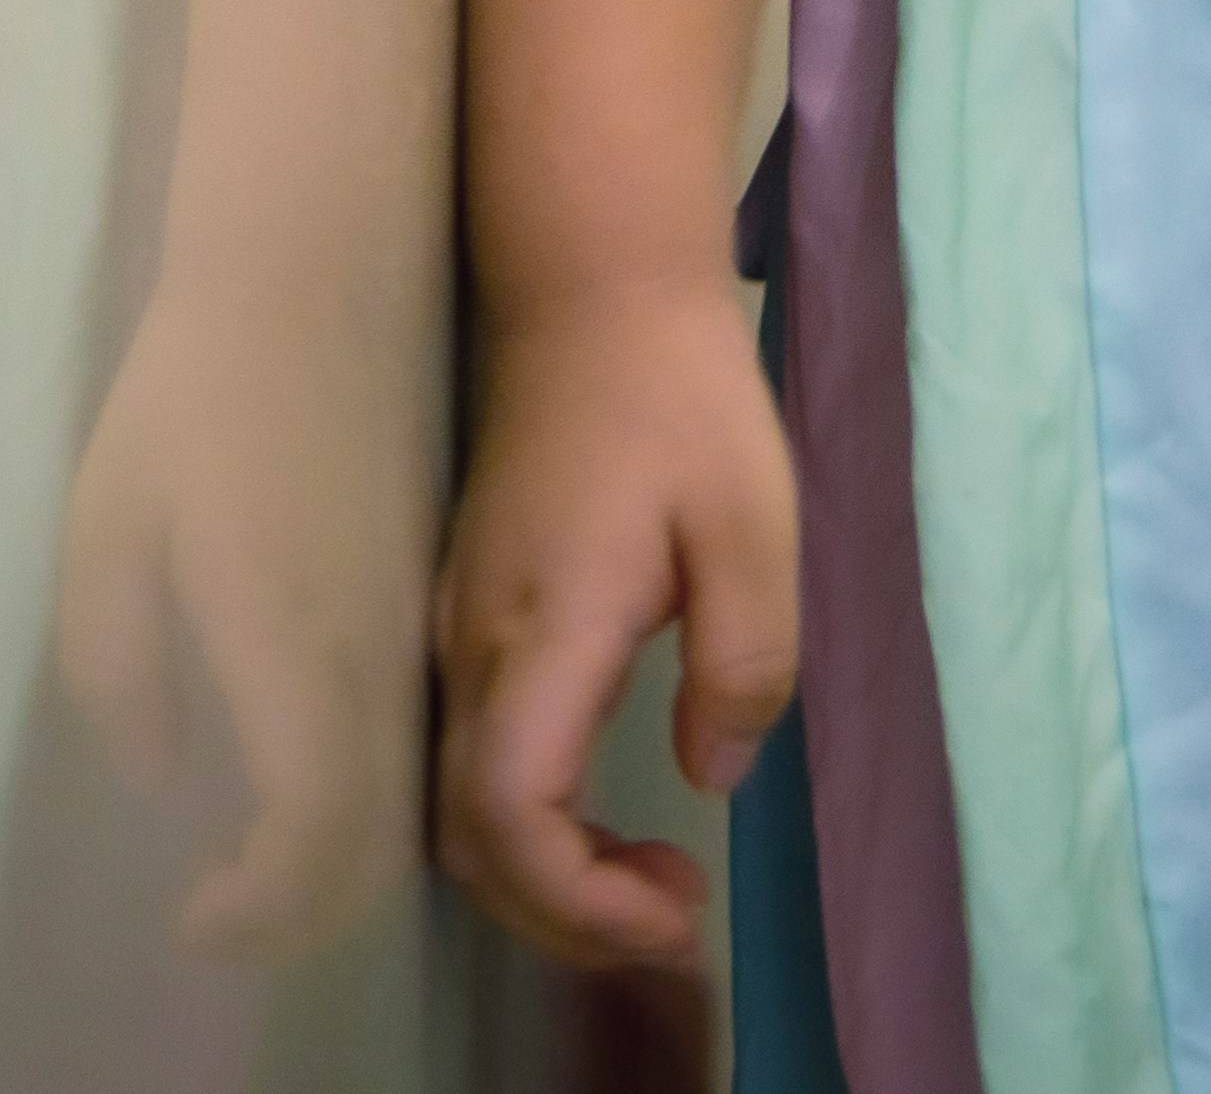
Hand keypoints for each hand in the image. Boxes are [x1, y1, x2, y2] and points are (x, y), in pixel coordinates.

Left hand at [53, 268, 439, 961]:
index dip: (261, 907)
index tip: (196, 917)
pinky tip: (306, 774)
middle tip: (224, 913)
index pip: (312, 834)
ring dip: (344, 858)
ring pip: (412, 792)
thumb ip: (118, 674)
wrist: (319, 271)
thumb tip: (168, 776)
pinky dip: (374, 792)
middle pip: (379, 841)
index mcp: (296, 645)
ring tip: (257, 864)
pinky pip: (419, 732)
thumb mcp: (108, 532)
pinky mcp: (429, 593)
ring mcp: (413, 623)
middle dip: (303, 910)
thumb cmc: (196, 393)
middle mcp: (375, 653)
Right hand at [432, 273, 799, 971]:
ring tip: (653, 880)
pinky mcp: (465, 620)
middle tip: (676, 914)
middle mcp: (474, 648)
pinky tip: (603, 817)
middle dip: (567, 915)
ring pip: (459, 810)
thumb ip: (745, 660)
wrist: (591, 295)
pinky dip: (528, 826)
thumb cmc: (681, 397)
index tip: (678, 913)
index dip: (581, 899)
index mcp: (545, 630)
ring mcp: (455, 634)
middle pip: (471, 841)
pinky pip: (469, 762)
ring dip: (546, 876)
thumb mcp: (755, 522)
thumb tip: (714, 776)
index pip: (512, 814)